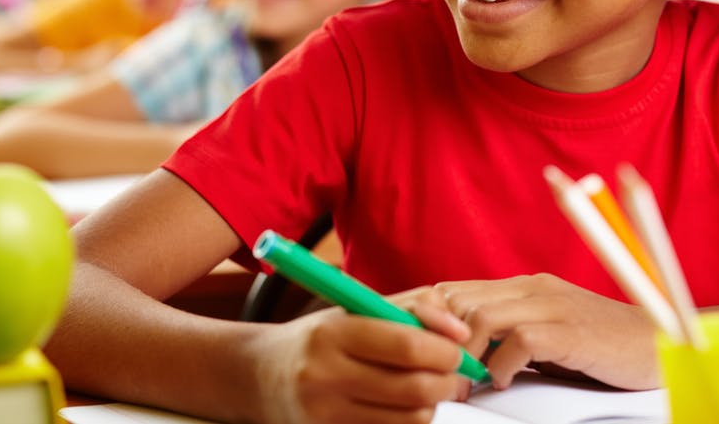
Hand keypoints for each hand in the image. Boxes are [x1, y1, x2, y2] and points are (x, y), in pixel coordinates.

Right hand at [248, 303, 469, 423]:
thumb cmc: (316, 338)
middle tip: (453, 374)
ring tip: (426, 388)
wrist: (259, 375)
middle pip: (414, 388)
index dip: (444, 350)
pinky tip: (402, 407)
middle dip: (447, 381)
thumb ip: (409, 307)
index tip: (456, 349)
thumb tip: (459, 330)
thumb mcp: (354, 309)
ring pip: (410, 419)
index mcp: (332, 333)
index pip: (406, 344)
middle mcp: (324, 375)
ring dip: (431, 405)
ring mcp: (324, 415)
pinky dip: (408, 422)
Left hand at [431, 274, 660, 391]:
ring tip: (470, 383)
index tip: (418, 351)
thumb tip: (458, 353)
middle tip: (441, 376)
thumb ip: (506, 334)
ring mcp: (552, 306)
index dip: (428, 318)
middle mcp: (532, 288)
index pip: (454, 290)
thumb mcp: (543, 334)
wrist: (657, 347)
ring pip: (482, 318)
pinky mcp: (571, 330)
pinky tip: (505, 381)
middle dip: (441, 341)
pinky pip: (520, 341)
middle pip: (460, 301)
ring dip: (467, 356)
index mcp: (521, 286)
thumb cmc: (597, 345)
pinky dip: (502, 366)